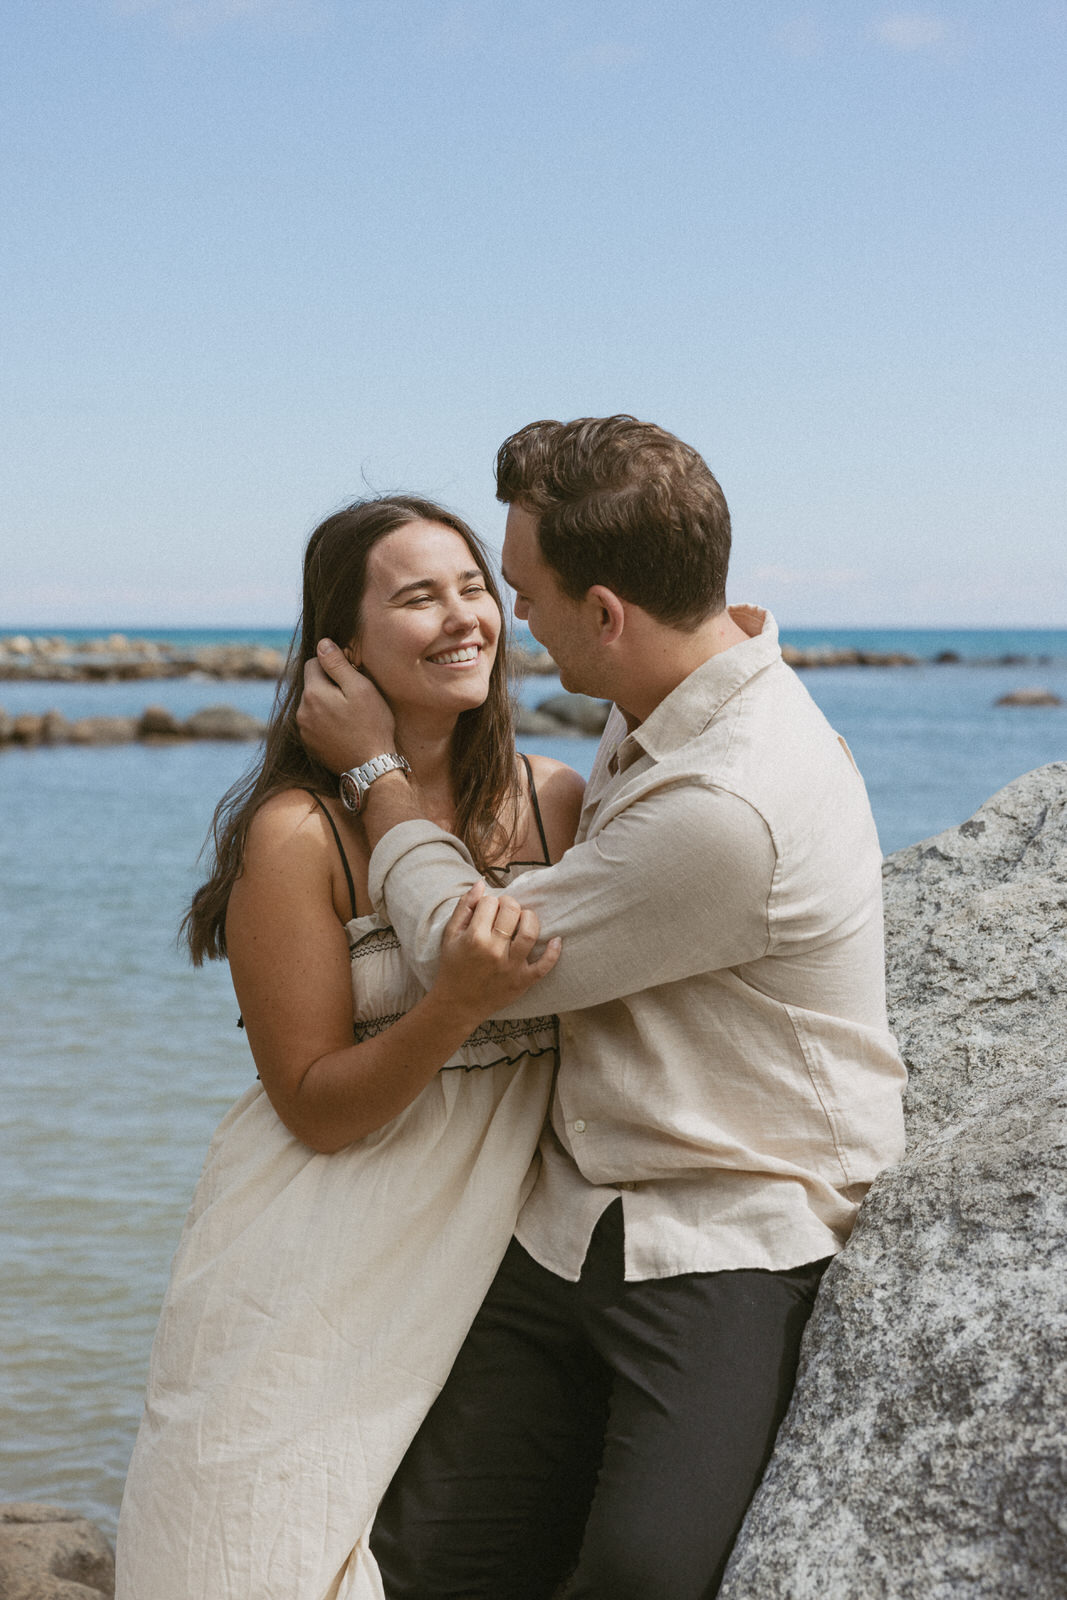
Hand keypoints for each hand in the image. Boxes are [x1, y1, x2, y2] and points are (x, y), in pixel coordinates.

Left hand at [297, 640, 396, 774]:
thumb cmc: (371, 725)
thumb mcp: (360, 688)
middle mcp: (301, 711)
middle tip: (354, 697)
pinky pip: (314, 722)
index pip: (313, 662)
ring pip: (313, 703)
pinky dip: (326, 721)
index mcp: (313, 693)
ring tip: (350, 715)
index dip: (333, 664)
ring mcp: (304, 730)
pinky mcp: (309, 744)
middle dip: (329, 684)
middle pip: (312, 684)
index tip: (352, 676)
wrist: (371, 767)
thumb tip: (323, 644)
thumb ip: (338, 664)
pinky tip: (344, 729)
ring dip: (327, 703)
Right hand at [437, 882, 560, 1019]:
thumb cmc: (453, 966)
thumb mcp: (450, 935)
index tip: (486, 910)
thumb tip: (481, 883)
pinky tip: (556, 940)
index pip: (491, 902)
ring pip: (530, 933)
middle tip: (504, 912)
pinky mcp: (522, 981)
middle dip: (509, 904)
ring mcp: (510, 967)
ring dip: (530, 918)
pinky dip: (554, 952)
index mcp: (474, 937)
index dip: (489, 902)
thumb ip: (464, 907)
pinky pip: (544, 965)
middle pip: (512, 912)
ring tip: (523, 919)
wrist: (456, 1004)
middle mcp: (494, 951)